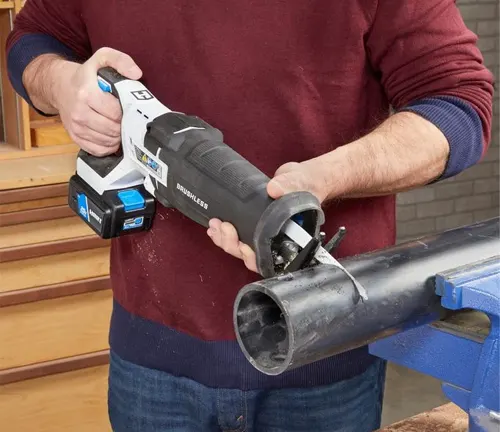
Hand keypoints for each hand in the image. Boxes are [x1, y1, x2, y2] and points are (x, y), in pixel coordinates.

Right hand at [52, 48, 141, 155]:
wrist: (59, 85)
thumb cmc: (86, 74)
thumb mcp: (102, 58)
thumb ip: (121, 61)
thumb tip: (137, 74)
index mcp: (86, 94)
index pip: (116, 112)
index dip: (126, 111)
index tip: (127, 106)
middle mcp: (79, 113)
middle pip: (113, 129)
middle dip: (124, 125)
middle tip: (126, 117)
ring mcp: (76, 127)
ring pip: (108, 142)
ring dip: (118, 136)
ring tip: (119, 125)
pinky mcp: (76, 138)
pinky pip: (98, 150)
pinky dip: (109, 146)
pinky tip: (111, 135)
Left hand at [207, 159, 332, 272]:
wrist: (302, 177)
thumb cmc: (307, 184)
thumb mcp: (300, 181)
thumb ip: (289, 184)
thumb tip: (274, 189)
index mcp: (289, 237)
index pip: (271, 258)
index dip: (255, 258)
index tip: (244, 247)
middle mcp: (274, 239)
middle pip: (250, 255)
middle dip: (233, 245)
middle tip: (224, 227)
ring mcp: (262, 232)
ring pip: (240, 248)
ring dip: (225, 240)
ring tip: (215, 226)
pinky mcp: (251, 223)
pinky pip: (236, 235)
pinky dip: (223, 233)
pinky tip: (214, 226)